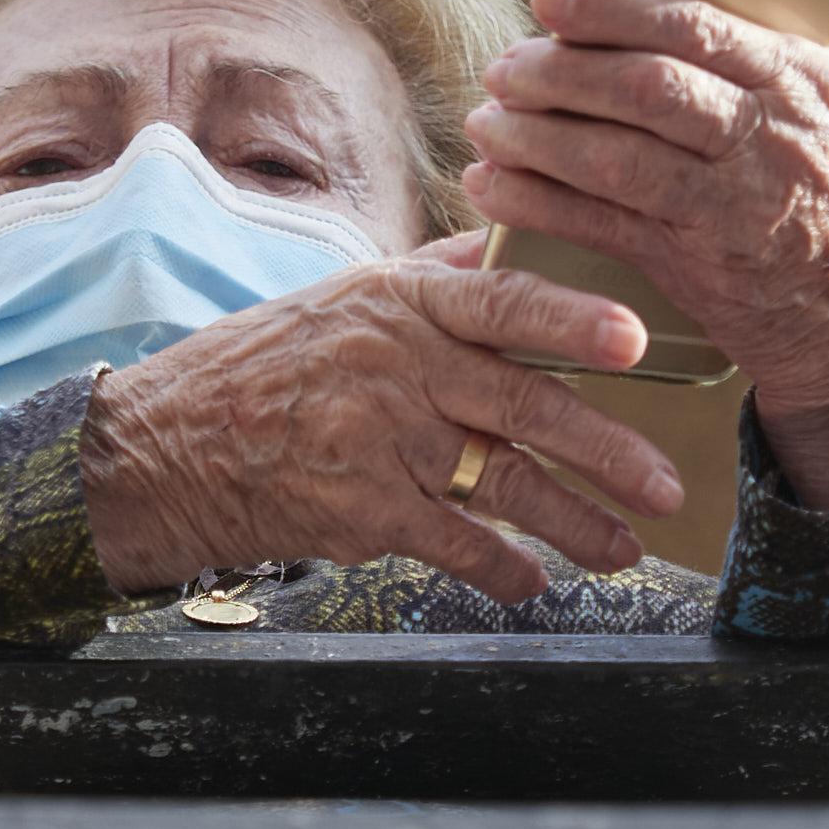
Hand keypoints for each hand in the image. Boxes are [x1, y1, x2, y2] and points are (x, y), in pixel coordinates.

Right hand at [80, 233, 685, 602]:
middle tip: (666, 484)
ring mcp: (378, 441)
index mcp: (396, 302)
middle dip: (605, 451)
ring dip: (574, 522)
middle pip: (522, 405)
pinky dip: (501, 568)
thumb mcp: (340, 299)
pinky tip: (531, 581)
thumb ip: (430, 279)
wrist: (163, 449)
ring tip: (624, 547)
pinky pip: (455, 543)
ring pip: (502, 483)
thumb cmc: (258, 370)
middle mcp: (393, 366)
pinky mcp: (360, 510)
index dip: (571, 318)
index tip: (633, 338)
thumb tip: (508, 247)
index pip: (499, 301)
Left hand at [461, 0, 828, 508]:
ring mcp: (734, 207)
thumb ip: (785, 46)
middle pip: (644, 89)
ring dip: (533, 138)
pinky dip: (536, 204)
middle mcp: (771, 138)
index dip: (612, 9)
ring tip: (486, 122)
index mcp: (807, 80)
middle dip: (559, 71)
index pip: (695, 27)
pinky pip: (600, 227)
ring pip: (612, 159)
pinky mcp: (700, 268)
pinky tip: (494, 188)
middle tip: (504, 68)